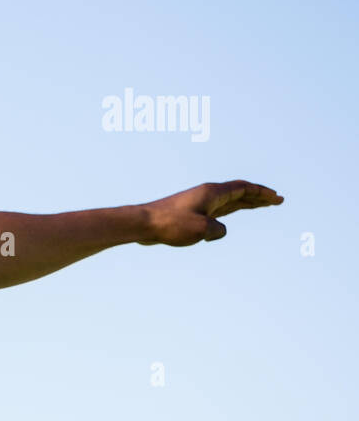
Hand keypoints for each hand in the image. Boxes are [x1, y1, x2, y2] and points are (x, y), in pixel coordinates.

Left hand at [139, 180, 283, 245]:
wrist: (143, 224)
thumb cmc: (170, 224)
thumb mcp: (202, 230)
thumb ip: (218, 230)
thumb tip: (218, 231)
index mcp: (212, 193)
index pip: (244, 189)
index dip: (262, 193)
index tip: (276, 198)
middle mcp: (207, 195)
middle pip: (239, 193)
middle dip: (259, 197)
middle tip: (277, 200)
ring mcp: (199, 204)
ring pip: (229, 202)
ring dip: (246, 203)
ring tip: (262, 206)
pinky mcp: (190, 214)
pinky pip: (217, 211)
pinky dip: (229, 212)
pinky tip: (231, 218)